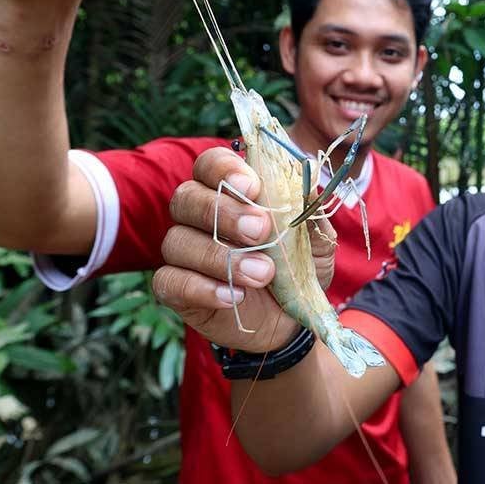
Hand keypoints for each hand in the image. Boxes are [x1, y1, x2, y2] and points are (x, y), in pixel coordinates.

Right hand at [153, 147, 336, 352]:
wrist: (290, 320)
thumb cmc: (297, 269)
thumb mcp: (315, 242)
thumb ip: (311, 214)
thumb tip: (311, 188)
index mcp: (229, 191)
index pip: (210, 164)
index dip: (225, 169)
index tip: (252, 187)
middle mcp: (198, 215)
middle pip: (187, 198)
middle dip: (223, 212)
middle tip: (260, 231)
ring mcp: (183, 251)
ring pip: (177, 240)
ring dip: (220, 256)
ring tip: (262, 274)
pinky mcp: (175, 288)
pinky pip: (169, 281)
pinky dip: (201, 288)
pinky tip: (233, 296)